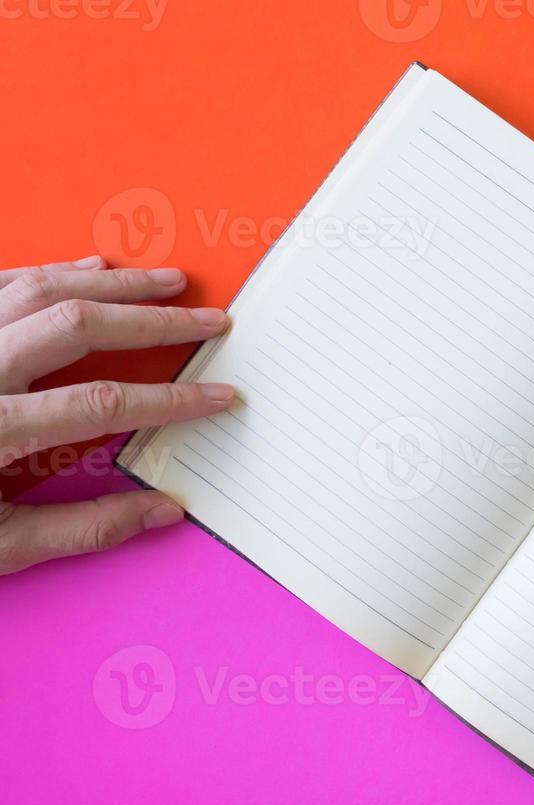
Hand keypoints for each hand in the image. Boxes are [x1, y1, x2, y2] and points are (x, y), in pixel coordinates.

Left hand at [0, 257, 234, 573]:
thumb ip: (83, 527)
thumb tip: (162, 511)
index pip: (102, 402)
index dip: (171, 398)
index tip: (218, 398)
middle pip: (75, 324)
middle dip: (153, 319)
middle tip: (209, 320)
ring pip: (37, 288)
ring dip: (110, 282)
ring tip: (165, 281)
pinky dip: (50, 273)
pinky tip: (88, 270)